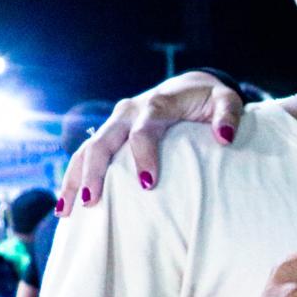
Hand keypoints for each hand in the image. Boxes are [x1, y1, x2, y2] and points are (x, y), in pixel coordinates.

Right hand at [59, 71, 242, 214]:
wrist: (189, 86)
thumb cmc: (209, 99)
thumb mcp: (226, 101)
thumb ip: (228, 116)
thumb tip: (225, 138)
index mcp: (156, 105)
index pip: (144, 130)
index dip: (143, 155)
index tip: (147, 183)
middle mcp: (129, 111)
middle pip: (103, 141)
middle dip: (95, 171)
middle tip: (92, 201)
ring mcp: (115, 122)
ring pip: (87, 148)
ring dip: (75, 178)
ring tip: (68, 210)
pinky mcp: (111, 132)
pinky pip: (86, 153)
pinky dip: (75, 176)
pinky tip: (68, 203)